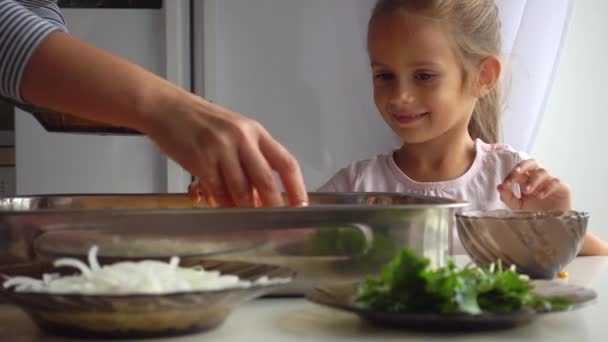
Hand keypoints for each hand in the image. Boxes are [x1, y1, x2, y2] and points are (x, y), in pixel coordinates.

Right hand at [143, 90, 307, 207]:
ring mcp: (221, 148)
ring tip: (243, 220)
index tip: (300, 207)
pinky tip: (218, 206)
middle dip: (273, 208)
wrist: (166, 107)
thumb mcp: (233, 133)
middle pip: (266, 181)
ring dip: (243, 210)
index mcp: (255, 132)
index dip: (297, 189)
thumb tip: (261, 198)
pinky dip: (220, 204)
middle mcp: (242, 138)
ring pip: (241, 191)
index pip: (286, 163)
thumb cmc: (200, 122)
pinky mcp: (200, 159)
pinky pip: (216, 191)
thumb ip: (249, 160)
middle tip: (275, 224)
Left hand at [497, 160, 570, 210]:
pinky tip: (540, 195)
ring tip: (527, 190)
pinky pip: (555, 182)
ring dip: (533, 180)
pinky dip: (547, 187)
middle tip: (516, 173)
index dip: (511, 175)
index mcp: (526, 180)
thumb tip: (499, 187)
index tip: (504, 185)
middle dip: (522, 166)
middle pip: (532, 163)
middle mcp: (538, 178)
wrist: (552, 225)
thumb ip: (508, 197)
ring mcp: (551, 182)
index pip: (518, 172)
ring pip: (542, 172)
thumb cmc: (535, 213)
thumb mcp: (518, 207)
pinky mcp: (563, 188)